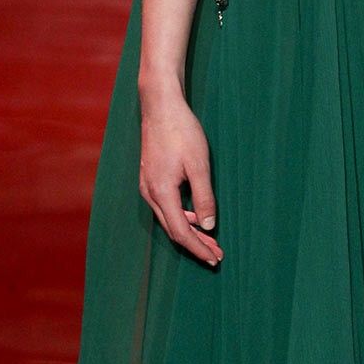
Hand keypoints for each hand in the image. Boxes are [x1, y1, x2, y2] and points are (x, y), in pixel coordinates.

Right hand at [138, 84, 222, 266]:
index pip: (180, 231)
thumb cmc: (182, 132)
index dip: (198, 247)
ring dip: (189, 230)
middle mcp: (150, 193)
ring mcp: (147, 186)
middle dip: (195, 244)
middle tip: (216, 254)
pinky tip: (195, 216)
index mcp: (161, 192)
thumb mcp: (199, 165)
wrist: (160, 106)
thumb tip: (208, 226)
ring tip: (210, 240)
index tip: (214, 258)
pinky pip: (165, 206)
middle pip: (173, 229)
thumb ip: (204, 197)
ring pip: (168, 218)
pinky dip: (181, 216)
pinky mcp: (150, 178)